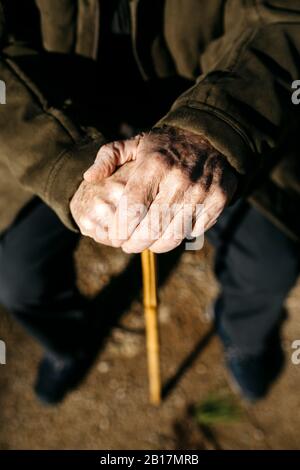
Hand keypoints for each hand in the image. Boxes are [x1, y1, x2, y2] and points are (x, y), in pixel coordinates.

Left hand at [71, 126, 237, 252]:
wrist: (210, 137)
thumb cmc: (165, 146)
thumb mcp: (134, 143)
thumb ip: (108, 157)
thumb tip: (89, 178)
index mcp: (154, 165)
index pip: (132, 209)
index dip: (121, 230)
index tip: (115, 237)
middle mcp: (178, 179)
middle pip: (152, 228)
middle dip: (135, 243)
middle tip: (128, 246)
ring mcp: (201, 191)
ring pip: (173, 236)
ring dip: (156, 246)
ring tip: (147, 243)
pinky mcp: (218, 201)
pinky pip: (194, 231)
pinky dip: (180, 236)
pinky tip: (170, 230)